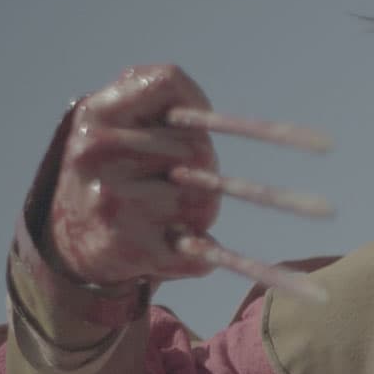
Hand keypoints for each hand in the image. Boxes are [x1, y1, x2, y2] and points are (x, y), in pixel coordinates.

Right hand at [47, 64, 331, 300]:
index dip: (199, 101)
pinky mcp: (134, 251)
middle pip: (199, 149)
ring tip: (160, 218)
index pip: (167, 84)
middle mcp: (98, 155)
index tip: (206, 117)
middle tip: (167, 183)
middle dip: (202, 168)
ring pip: (204, 201)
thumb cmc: (109, 172)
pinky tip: (307, 289)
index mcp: (95, 115)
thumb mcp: (110, 120)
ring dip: (201, 213)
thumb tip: (188, 95)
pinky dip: (255, 270)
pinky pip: (206, 253)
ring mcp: (114, 205)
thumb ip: (147, 93)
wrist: (66, 241)